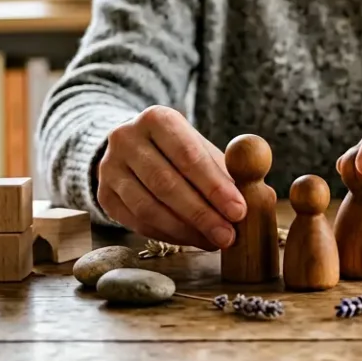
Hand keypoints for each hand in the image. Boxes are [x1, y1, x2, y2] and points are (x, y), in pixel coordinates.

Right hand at [97, 105, 246, 249]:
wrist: (133, 147)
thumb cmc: (180, 149)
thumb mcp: (202, 147)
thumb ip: (227, 168)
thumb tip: (258, 198)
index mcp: (156, 118)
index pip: (188, 155)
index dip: (214, 186)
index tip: (239, 210)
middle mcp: (125, 139)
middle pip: (166, 183)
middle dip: (202, 214)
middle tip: (229, 235)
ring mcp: (109, 168)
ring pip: (148, 207)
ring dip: (186, 230)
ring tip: (214, 242)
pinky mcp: (104, 195)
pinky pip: (137, 222)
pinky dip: (168, 235)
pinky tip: (193, 240)